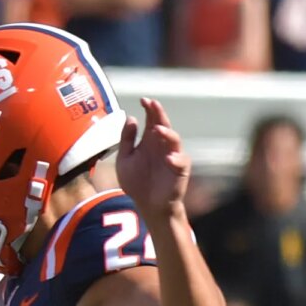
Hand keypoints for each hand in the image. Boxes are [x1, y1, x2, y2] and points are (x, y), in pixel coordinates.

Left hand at [117, 98, 192, 218]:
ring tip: (157, 129)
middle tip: (153, 105)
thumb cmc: (137, 182)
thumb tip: (130, 118)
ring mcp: (172, 156)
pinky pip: (181, 162)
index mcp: (149, 140)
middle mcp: (162, 145)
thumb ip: (126, 140)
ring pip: (174, 140)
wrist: (147, 205)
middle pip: (163, 125)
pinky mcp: (180, 170)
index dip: (149, 109)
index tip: (143, 100)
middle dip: (159, 114)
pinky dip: (176, 159)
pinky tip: (168, 158)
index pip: (151, 120)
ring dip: (167, 134)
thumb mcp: (124, 159)